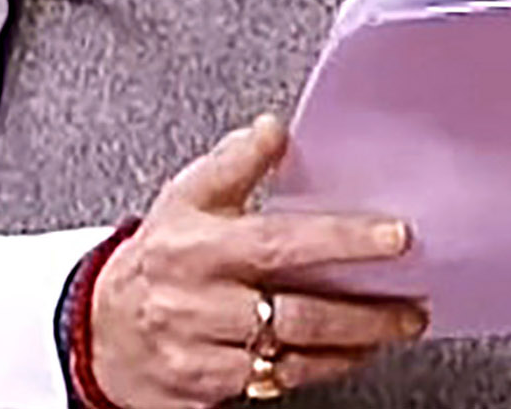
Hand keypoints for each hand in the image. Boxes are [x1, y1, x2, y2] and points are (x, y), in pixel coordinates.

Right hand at [90, 114, 426, 408]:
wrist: (99, 328)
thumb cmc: (158, 254)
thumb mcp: (185, 193)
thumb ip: (235, 160)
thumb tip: (276, 129)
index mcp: (198, 249)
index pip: (281, 243)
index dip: (342, 241)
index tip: (394, 237)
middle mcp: (201, 306)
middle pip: (296, 314)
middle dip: (363, 313)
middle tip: (412, 303)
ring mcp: (202, 357)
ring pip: (290, 360)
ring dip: (351, 346)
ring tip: (395, 327)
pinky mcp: (206, 394)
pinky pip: (274, 387)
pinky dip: (317, 370)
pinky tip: (347, 354)